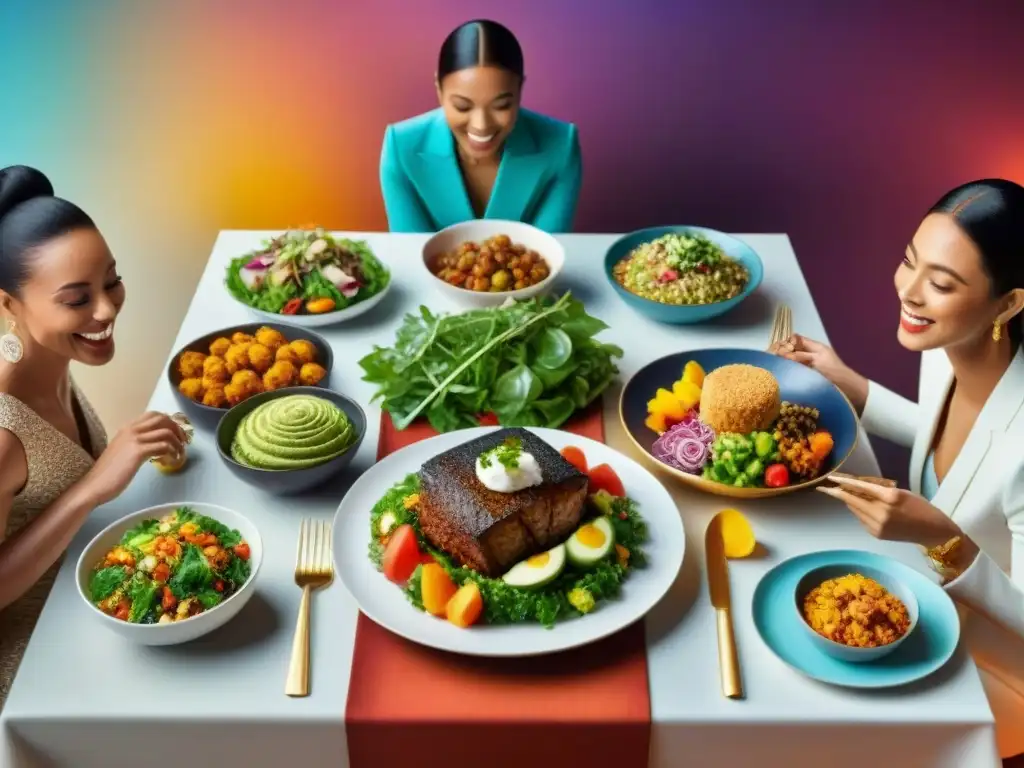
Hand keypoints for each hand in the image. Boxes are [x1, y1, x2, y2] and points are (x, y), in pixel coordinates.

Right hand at [83, 412, 188, 504]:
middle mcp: (131, 429)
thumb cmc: (109, 472)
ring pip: (166, 432)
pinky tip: (170, 461)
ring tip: (179, 454)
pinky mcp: (138, 452)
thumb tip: (156, 444)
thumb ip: (136, 443)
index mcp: (127, 428)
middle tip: (183, 443)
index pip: (154, 415)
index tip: (177, 435)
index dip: (170, 423)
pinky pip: (163, 446)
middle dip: (177, 429)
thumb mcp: (123, 451)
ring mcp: (134, 439)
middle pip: (163, 419)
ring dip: (178, 443)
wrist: (94, 485)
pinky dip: (172, 452)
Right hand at [770, 334, 868, 411]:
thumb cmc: (835, 373)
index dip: (785, 343)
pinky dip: (783, 373)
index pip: (794, 339)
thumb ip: (800, 356)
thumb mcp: (818, 360)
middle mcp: (807, 356)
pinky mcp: (802, 380)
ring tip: (772, 367)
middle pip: (788, 349)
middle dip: (779, 352)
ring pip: (786, 361)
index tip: (777, 350)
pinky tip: (777, 375)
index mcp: (813, 348)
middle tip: (772, 359)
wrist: (848, 393)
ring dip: (779, 363)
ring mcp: (804, 368)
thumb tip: (781, 354)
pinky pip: (789, 373)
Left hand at [817, 475, 960, 547]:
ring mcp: (878, 525)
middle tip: (824, 488)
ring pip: (855, 509)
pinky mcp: (876, 534)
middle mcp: (881, 512)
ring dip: (849, 501)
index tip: (831, 479)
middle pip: (853, 500)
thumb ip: (879, 489)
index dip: (844, 483)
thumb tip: (856, 486)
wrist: (933, 532)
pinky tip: (862, 507)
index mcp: (890, 497)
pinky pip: (861, 519)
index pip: (861, 487)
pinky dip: (859, 511)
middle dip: (837, 494)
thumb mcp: (901, 492)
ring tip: (844, 493)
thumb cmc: (920, 506)